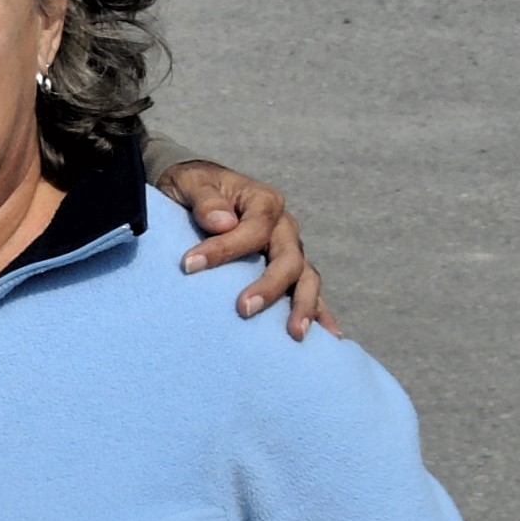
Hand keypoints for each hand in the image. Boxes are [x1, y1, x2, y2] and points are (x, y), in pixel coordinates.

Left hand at [157, 159, 336, 338]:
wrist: (200, 192)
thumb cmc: (195, 188)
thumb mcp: (192, 183)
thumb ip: (206, 200)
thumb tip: (223, 223)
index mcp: (264, 202)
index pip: (252, 230)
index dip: (223, 249)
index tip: (189, 265)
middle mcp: (284, 228)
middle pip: (288, 259)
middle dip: (269, 287)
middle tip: (243, 309)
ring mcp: (290, 251)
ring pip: (306, 279)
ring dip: (303, 306)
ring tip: (295, 333)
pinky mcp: (288, 272)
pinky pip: (308, 292)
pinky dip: (320, 313)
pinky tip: (330, 337)